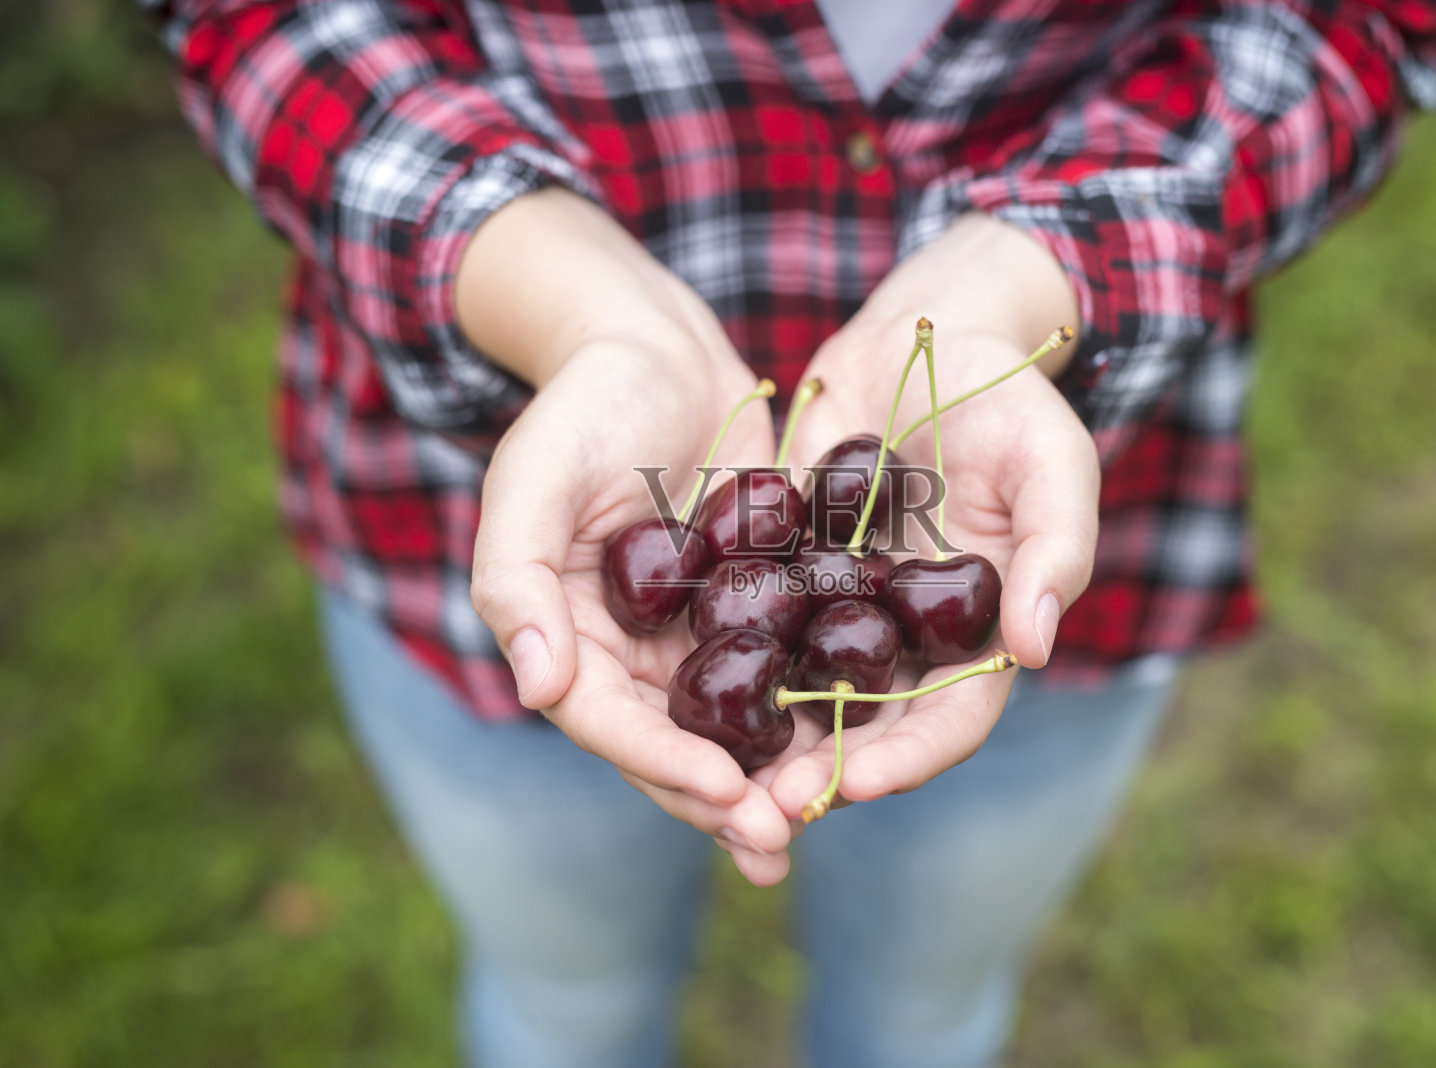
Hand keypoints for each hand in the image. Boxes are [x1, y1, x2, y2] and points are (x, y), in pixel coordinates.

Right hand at [460, 190, 795, 883]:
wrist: (658, 346)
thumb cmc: (584, 403)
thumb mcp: (532, 478)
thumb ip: (517, 578)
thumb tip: (537, 688)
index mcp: (567, 635)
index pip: (607, 722)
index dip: (661, 764)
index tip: (723, 793)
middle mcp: (628, 650)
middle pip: (671, 744)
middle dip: (721, 798)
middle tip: (777, 838)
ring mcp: (692, 632)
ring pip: (731, 724)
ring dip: (771, 775)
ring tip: (819, 813)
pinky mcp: (753, 603)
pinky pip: (781, 669)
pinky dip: (811, 710)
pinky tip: (855, 742)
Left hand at [765, 213, 1097, 816]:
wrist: (927, 336)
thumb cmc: (1009, 398)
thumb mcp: (1052, 463)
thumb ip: (1053, 551)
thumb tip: (1035, 649)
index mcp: (979, 633)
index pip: (951, 720)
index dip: (909, 759)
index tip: (856, 782)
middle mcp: (908, 635)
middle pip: (868, 726)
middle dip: (822, 771)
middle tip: (766, 807)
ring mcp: (845, 606)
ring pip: (804, 691)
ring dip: (765, 737)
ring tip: (717, 771)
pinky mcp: (790, 568)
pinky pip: (757, 625)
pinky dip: (728, 662)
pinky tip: (681, 687)